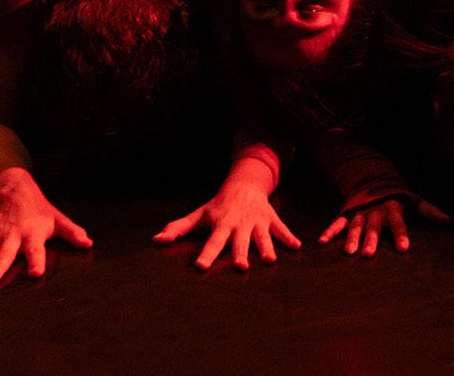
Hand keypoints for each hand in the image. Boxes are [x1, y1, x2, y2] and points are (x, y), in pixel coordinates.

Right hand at [0, 171, 90, 282]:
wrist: (18, 188)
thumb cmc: (41, 211)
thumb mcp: (59, 220)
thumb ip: (72, 232)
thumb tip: (88, 243)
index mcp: (32, 234)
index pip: (36, 249)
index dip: (37, 261)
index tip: (36, 274)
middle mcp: (12, 236)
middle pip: (5, 253)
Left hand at [154, 178, 300, 271]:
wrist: (244, 185)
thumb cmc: (218, 206)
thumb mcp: (198, 215)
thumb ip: (178, 228)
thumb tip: (155, 241)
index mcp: (221, 225)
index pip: (212, 242)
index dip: (207, 254)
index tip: (201, 267)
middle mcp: (239, 225)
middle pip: (239, 242)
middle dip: (240, 253)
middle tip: (240, 267)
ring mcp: (257, 222)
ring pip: (262, 237)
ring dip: (266, 248)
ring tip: (270, 260)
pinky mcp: (271, 219)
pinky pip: (282, 229)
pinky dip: (289, 238)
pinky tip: (298, 246)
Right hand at [318, 196, 450, 257]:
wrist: (374, 181)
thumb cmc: (399, 198)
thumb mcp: (416, 203)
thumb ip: (434, 213)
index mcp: (394, 210)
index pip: (399, 224)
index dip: (401, 235)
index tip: (403, 248)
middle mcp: (376, 212)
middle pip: (374, 227)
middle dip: (371, 240)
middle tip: (369, 254)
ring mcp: (361, 212)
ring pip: (356, 226)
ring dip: (351, 239)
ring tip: (348, 252)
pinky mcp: (348, 213)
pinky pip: (337, 222)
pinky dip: (330, 231)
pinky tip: (321, 241)